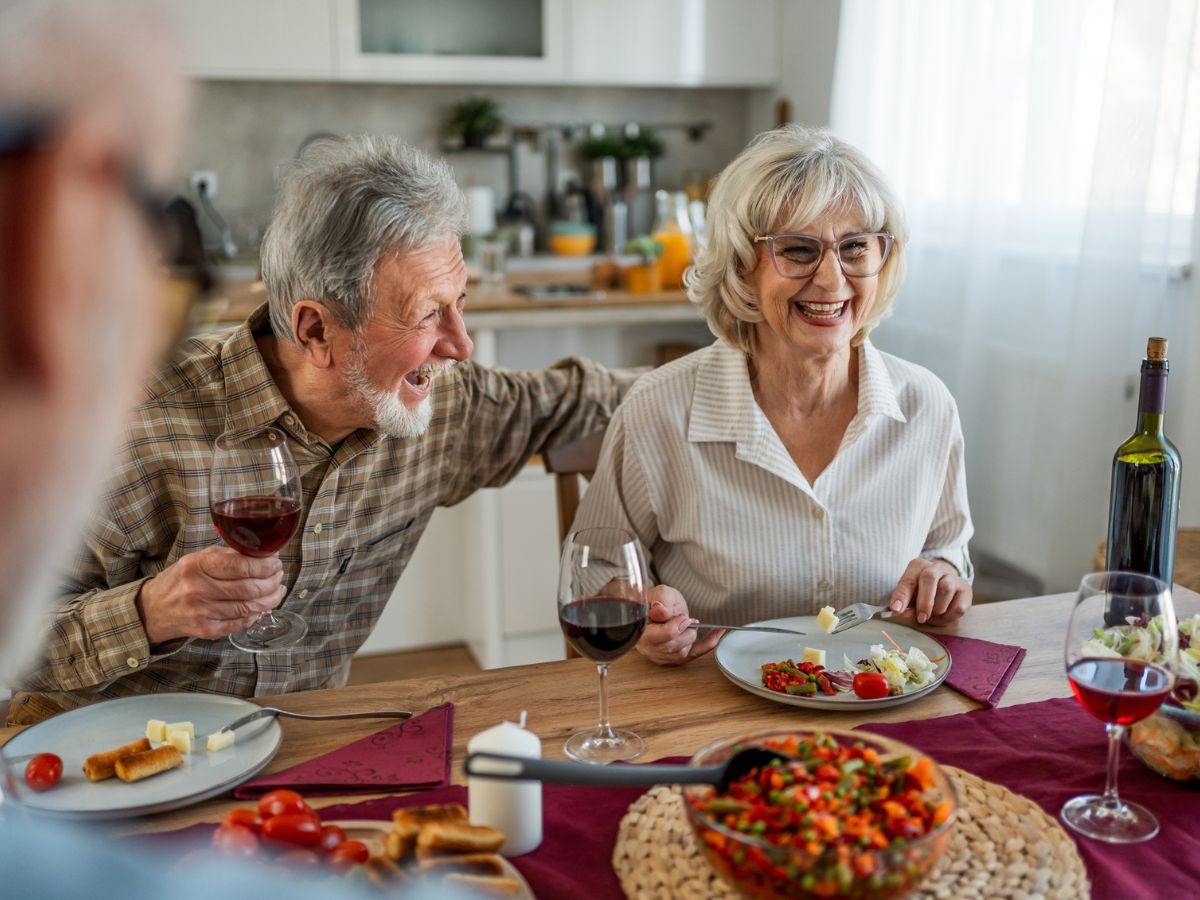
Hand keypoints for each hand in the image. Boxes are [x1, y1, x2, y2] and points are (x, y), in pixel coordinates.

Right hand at [136, 546, 285, 643]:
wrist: (153, 608)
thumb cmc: (181, 579)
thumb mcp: (199, 559)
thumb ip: (229, 555)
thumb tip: (265, 552)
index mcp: (197, 565)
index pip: (240, 565)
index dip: (265, 565)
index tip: (275, 561)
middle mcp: (198, 589)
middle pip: (249, 588)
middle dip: (272, 581)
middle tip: (279, 575)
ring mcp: (202, 612)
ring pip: (249, 607)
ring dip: (270, 599)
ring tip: (277, 590)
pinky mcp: (206, 630)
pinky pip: (240, 623)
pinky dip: (256, 614)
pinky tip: (262, 606)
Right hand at [636, 585, 723, 665]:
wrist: (662, 605)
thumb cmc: (659, 600)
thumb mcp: (660, 592)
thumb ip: (660, 600)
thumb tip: (660, 611)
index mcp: (639, 631)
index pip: (661, 636)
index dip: (675, 626)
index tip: (683, 617)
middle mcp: (647, 647)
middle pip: (672, 646)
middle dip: (685, 631)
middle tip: (687, 618)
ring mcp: (660, 655)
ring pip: (681, 653)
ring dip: (691, 637)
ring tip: (690, 624)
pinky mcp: (673, 658)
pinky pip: (693, 655)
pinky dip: (708, 644)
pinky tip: (718, 633)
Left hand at [887, 558, 971, 624]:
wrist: (947, 582)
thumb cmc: (923, 590)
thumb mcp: (911, 593)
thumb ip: (906, 602)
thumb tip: (900, 612)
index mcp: (918, 566)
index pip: (908, 580)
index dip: (901, 596)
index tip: (896, 609)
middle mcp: (936, 568)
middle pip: (929, 579)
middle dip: (924, 602)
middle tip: (921, 618)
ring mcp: (953, 577)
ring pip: (945, 591)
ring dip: (937, 610)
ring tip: (931, 617)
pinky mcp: (966, 590)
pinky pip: (958, 606)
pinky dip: (948, 616)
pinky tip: (943, 616)